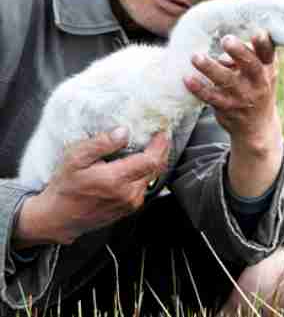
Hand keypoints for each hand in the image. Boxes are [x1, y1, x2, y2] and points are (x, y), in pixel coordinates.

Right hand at [13, 130, 168, 247]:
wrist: (58, 217)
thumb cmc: (66, 186)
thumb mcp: (76, 158)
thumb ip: (101, 143)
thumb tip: (123, 132)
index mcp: (115, 180)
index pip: (151, 160)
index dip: (160, 144)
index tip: (162, 130)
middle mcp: (127, 194)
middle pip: (156, 168)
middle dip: (161, 149)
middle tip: (158, 134)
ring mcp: (130, 203)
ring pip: (152, 177)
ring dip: (154, 161)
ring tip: (148, 146)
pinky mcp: (129, 208)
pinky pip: (144, 186)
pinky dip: (146, 172)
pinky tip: (138, 163)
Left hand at [184, 31, 282, 196]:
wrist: (257, 127)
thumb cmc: (256, 87)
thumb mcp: (263, 71)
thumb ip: (251, 53)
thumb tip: (228, 36)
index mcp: (267, 69)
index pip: (268, 54)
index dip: (264, 44)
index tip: (258, 32)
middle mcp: (257, 82)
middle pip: (251, 66)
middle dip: (239, 52)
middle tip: (226, 39)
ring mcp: (242, 97)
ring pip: (226, 81)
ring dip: (210, 68)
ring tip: (195, 57)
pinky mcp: (227, 108)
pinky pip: (210, 97)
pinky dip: (198, 88)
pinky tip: (187, 78)